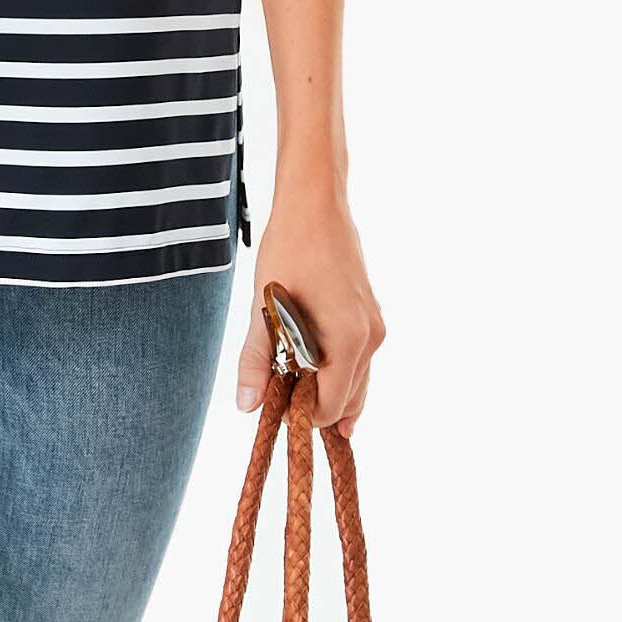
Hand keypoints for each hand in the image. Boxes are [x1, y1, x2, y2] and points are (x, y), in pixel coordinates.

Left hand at [234, 175, 385, 430]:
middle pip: (349, 400)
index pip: (331, 406)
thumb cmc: (289, 252)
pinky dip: (336, 368)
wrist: (315, 205)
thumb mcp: (265, 310)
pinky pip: (358, 359)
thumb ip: (257, 361)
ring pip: (356, 380)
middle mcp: (371, 339)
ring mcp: (375, 326)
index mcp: (349, 342)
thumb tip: (246, 406)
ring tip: (291, 381)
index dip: (301, 416)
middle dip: (316, 405)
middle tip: (280, 398)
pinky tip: (308, 362)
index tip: (274, 407)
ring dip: (326, 387)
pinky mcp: (371, 315)